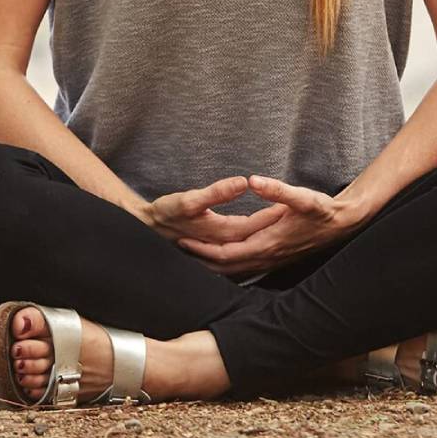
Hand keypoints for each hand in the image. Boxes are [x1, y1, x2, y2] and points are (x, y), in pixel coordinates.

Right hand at [140, 176, 281, 246]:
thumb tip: (244, 182)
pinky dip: (250, 250)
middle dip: (272, 227)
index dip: (272, 215)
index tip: (290, 205)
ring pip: (248, 250)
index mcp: (221, 233)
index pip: (255, 225)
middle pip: (255, 238)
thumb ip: (217, 193)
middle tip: (291, 215)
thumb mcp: (189, 200)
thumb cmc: (166, 212)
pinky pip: (237, 254)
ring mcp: (216, 250)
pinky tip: (256, 245)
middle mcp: (222, 245)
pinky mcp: (211, 249)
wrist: (145, 226)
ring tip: (281, 228)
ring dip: (263, 240)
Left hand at [174, 175, 361, 277]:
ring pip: (235, 270)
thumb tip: (252, 180)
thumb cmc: (323, 210)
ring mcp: (272, 260)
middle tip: (181, 249)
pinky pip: (245, 267)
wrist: (342, 224)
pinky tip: (223, 259)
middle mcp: (267, 256)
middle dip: (202, 259)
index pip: (227, 253)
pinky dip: (229, 265)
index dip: (203, 249)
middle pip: (226, 266)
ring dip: (214, 264)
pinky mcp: (277, 258)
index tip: (184, 241)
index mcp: (268, 242)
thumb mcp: (301, 196)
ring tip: (194, 255)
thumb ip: (276, 189)